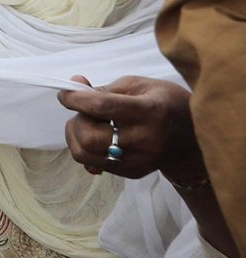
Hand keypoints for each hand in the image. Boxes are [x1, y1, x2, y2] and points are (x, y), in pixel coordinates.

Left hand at [61, 77, 198, 180]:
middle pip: (88, 137)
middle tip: (85, 112)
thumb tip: (73, 85)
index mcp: (148, 111)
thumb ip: (104, 88)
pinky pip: (93, 163)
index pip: (100, 106)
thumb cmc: (164, 103)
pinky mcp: (133, 172)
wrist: (193, 138)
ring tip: (90, 124)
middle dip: (76, 121)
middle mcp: (144, 139)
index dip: (74, 99)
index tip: (65, 93)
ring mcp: (139, 160)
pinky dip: (86, 147)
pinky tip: (99, 136)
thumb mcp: (140, 85)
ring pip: (84, 154)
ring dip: (76, 136)